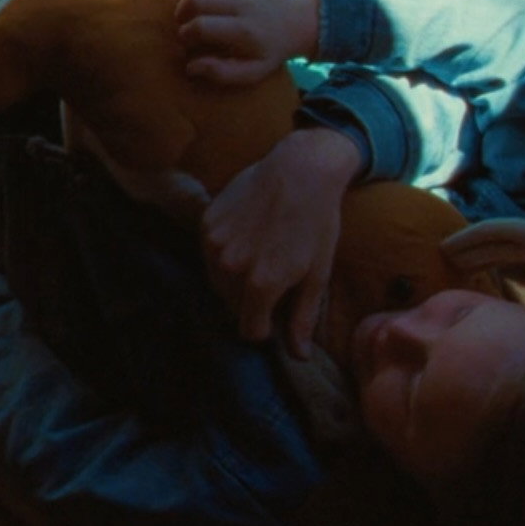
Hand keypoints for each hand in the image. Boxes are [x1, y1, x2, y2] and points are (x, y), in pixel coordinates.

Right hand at [176, 0, 319, 87]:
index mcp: (243, 29)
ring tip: (191, 6)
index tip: (187, 42)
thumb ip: (221, 72)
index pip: (202, 25)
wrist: (298, 21)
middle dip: (181, 13)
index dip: (186, 34)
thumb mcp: (253, 71)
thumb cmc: (271, 50)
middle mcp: (241, 2)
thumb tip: (190, 67)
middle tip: (186, 24)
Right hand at [201, 127, 363, 356]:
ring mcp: (214, 245)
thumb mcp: (317, 273)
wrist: (301, 168)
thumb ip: (302, 318)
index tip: (277, 313)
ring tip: (262, 255)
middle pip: (232, 307)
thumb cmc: (317, 222)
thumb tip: (299, 357)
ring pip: (217, 282)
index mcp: (261, 285)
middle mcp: (231, 268)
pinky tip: (249, 236)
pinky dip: (224, 255)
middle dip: (251, 302)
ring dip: (235, 280)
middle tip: (274, 279)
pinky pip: (209, 255)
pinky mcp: (206, 224)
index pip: (249, 330)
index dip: (265, 326)